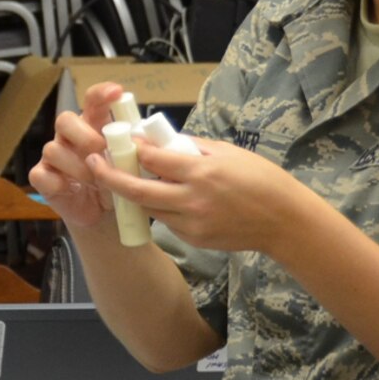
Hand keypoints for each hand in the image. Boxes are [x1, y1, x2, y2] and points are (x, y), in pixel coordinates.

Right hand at [28, 81, 129, 231]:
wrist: (103, 216)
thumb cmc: (115, 183)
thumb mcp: (129, 165)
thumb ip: (132, 151)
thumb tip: (140, 144)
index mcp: (93, 126)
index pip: (93, 101)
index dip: (102, 93)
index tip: (117, 93)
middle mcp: (70, 137)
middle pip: (65, 120)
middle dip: (85, 137)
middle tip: (102, 155)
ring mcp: (54, 157)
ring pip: (52, 149)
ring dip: (77, 167)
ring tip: (96, 182)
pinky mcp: (42, 178)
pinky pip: (40, 174)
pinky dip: (57, 183)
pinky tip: (73, 190)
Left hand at [88, 133, 311, 255]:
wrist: (284, 221)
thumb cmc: (261, 179)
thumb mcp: (228, 153)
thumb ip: (193, 148)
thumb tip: (164, 141)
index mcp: (201, 172)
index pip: (154, 160)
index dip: (134, 149)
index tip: (121, 140)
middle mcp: (192, 199)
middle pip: (138, 191)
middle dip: (111, 178)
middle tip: (94, 165)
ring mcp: (191, 223)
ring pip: (149, 209)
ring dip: (135, 194)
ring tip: (125, 179)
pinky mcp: (194, 239)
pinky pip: (168, 222)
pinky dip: (161, 209)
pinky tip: (164, 198)